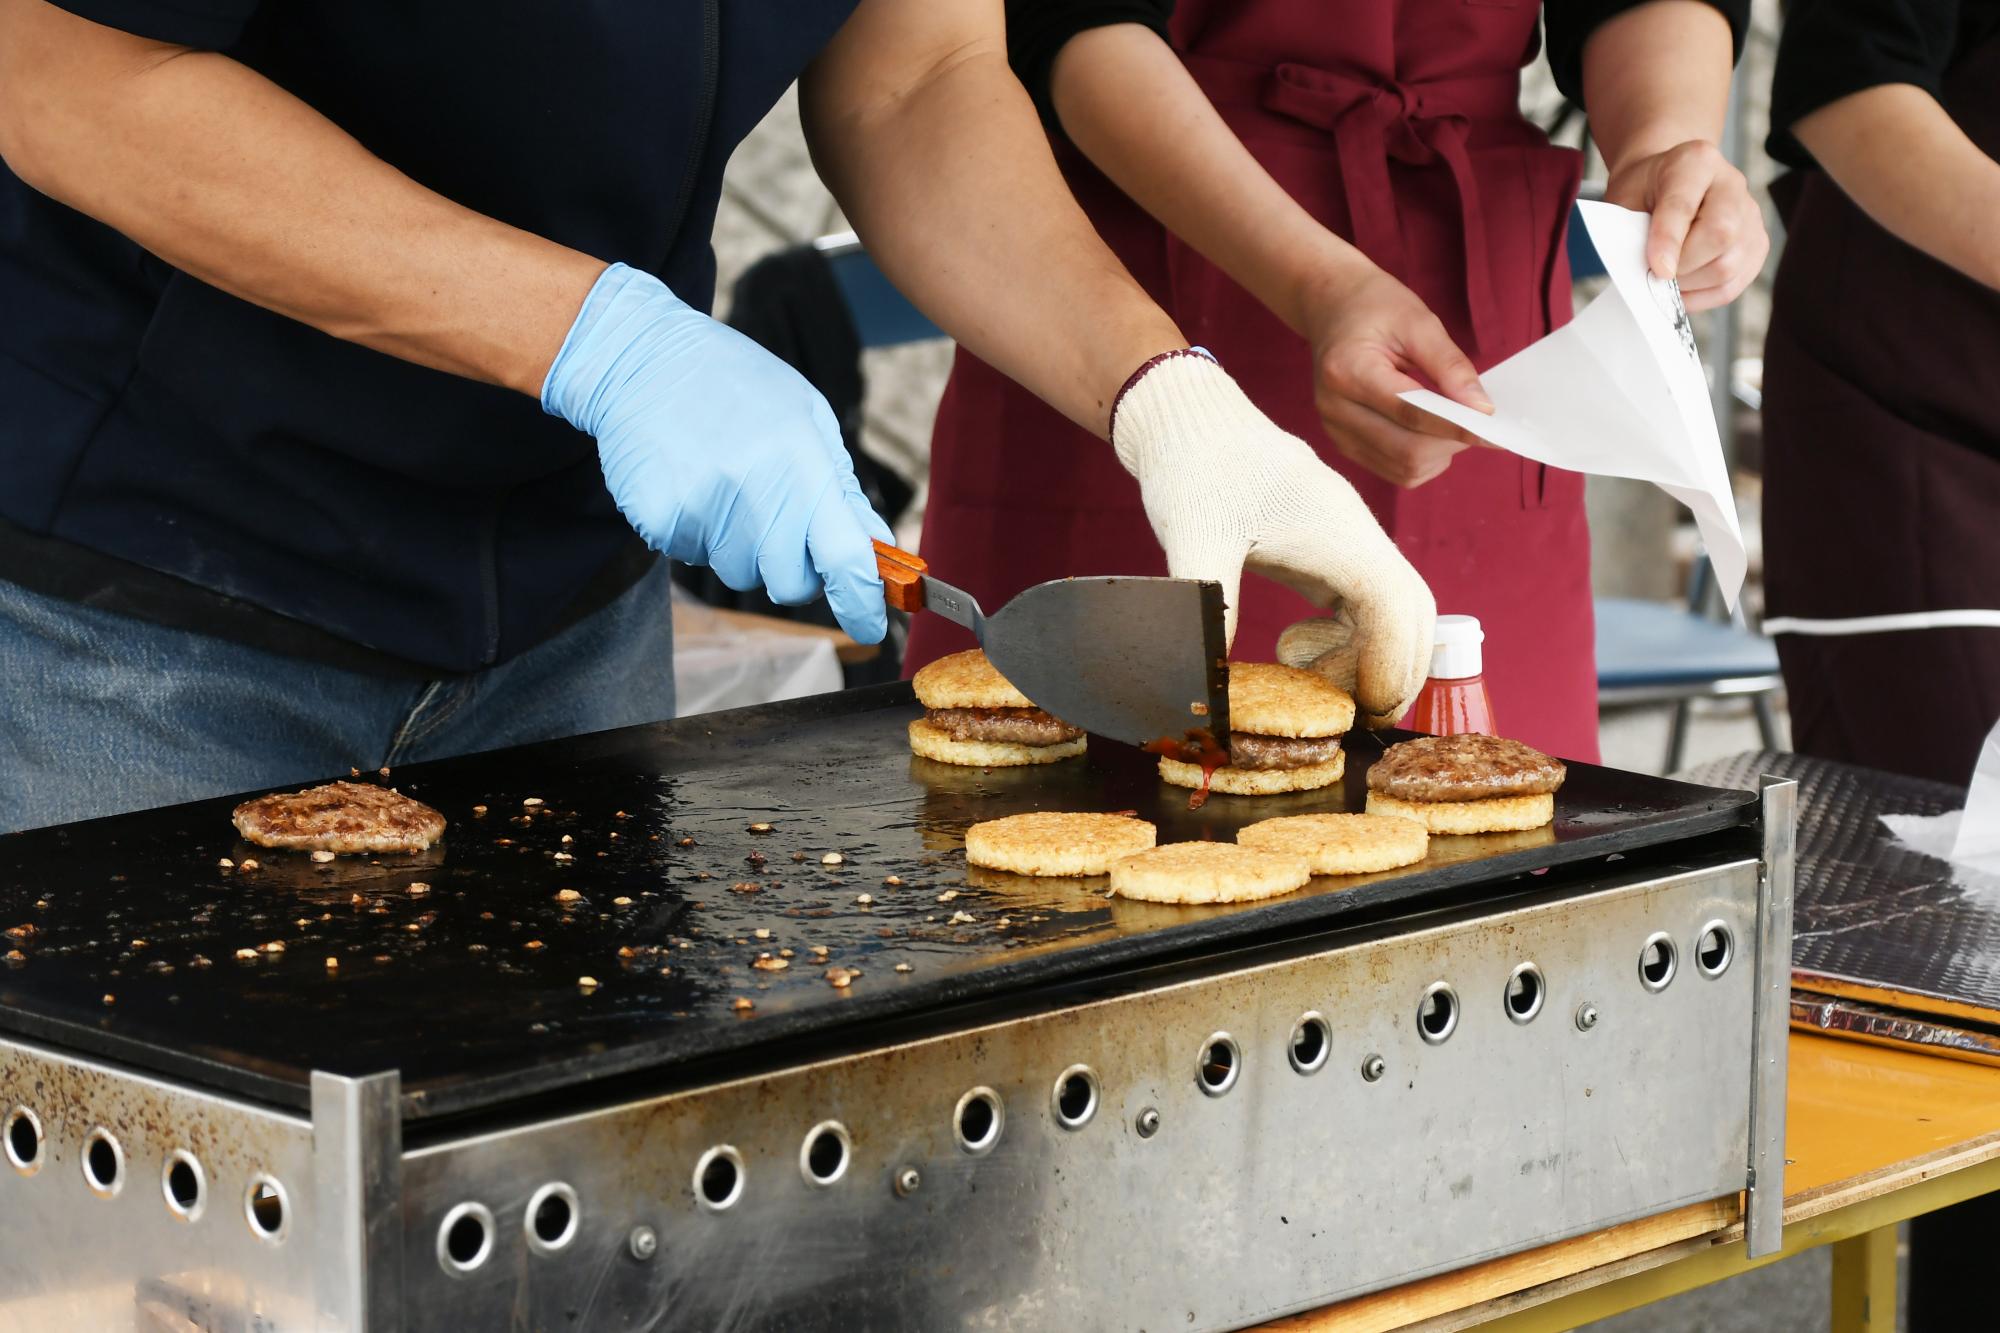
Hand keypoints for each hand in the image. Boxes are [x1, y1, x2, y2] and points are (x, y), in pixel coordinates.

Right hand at [543, 264, 893, 643]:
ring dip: (742, 548)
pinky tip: (693, 484)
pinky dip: (699, 533)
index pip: (845, 557)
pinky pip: (694, 556)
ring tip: (728, 487)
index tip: (869, 627)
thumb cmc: (736, 385)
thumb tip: (877, 548)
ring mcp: (704, 507)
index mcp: (802, 462)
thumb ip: (842, 490)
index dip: (862, 602)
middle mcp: (755, 490)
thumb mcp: (808, 419)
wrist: (642, 359)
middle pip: (789, 583)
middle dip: (793, 569)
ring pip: (739, 574)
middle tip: (779, 524)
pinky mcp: (660, 518)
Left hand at [1111, 352, 1436, 724]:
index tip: (1361, 709)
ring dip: (1367, 656)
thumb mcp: (1194, 539)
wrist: (1185, 417)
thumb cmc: (1193, 466)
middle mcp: (1356, 536)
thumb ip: (1208, 608)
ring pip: (1388, 609)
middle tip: (1352, 717)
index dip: (1390, 665)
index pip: (1396, 609)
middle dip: (1393, 671)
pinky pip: (1358, 602)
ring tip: (1307, 680)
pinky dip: (1344, 638)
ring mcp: (1344, 541)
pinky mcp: (1323, 547)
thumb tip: (1210, 678)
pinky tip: (1293, 647)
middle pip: (1411, 614)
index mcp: (1341, 533)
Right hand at [1299, 259, 1493, 488]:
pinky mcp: (1344, 445)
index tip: (1494, 428)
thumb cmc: (1376, 309)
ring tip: (1452, 423)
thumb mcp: (1419, 322)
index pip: (1411, 413)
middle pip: (1407, 450)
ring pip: (1403, 468)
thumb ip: (1450, 366)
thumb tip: (1482, 408)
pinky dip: (1424, 459)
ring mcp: (1335, 431)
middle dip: (1452, 442)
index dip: (1457, 425)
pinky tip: (1432, 433)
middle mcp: (1334, 408)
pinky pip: (1394, 470)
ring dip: (1440, 454)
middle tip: (1478, 422)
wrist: (1332, 309)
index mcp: (1347, 371)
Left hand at [1605, 140, 1768, 310]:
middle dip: (1681, 267)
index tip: (1656, 269)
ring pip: (1728, 266)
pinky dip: (1702, 296)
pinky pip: (1732, 285)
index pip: (1684, 205)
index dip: (1669, 241)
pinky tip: (1683, 288)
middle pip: (1720, 236)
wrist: (1665, 183)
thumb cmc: (1643, 193)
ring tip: (1666, 277)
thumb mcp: (1625, 198)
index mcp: (1696, 162)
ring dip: (1689, 284)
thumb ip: (1630, 229)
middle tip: (1654, 274)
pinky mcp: (1757, 245)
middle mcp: (1732, 184)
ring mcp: (1751, 215)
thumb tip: (1648, 274)